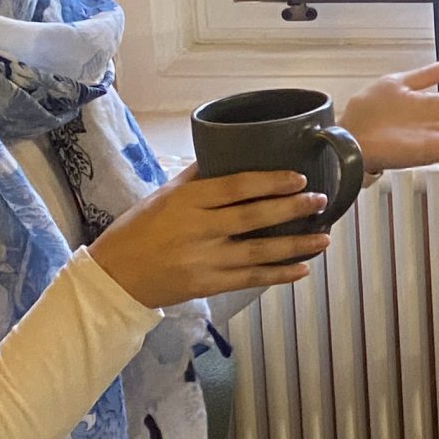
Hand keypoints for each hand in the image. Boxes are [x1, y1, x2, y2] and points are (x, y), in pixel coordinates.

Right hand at [89, 168, 332, 308]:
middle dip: (291, 208)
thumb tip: (227, 153)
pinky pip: (251, 278)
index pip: (236, 187)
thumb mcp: (162, 196)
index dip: (270, 181)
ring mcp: (205, 260)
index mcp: (186, 201)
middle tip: (321, 201)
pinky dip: (279, 274)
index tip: (299, 178)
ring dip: (295, 245)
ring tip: (324, 238)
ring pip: (259, 251)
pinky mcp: (208, 285)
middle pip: (253, 217)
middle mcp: (198, 229)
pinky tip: (303, 269)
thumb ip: (196, 178)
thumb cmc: (137, 230)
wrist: (114, 278)